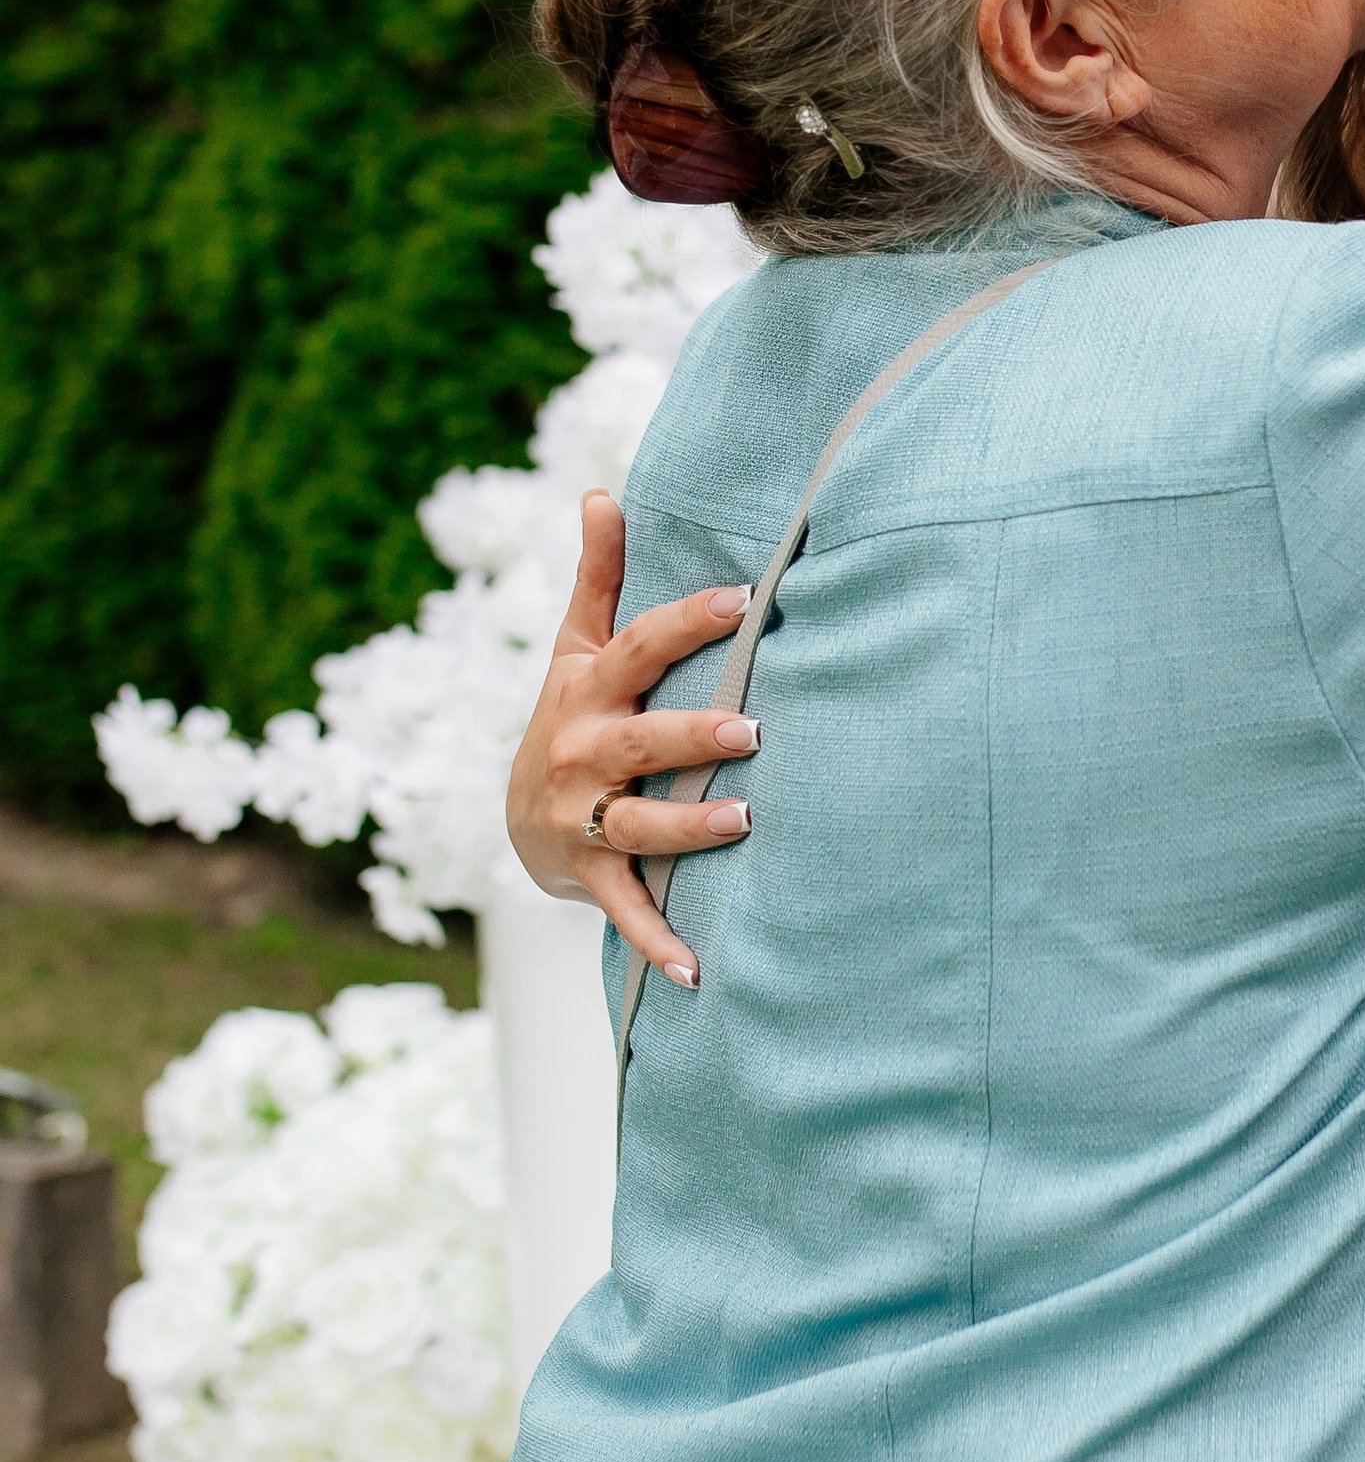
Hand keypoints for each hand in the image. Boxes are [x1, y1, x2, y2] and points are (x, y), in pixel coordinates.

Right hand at [505, 491, 763, 986]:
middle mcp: (585, 752)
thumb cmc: (572, 714)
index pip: (636, 647)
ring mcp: (586, 817)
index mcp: (588, 690)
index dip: (684, 623)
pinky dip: (657, 943)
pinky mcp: (591, 874)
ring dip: (688, 828)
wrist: (516, 820)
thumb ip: (597, 573)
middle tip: (751, 730)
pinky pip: (626, 909)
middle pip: (639, 741)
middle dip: (691, 736)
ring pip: (638, 825)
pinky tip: (698, 971)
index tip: (740, 597)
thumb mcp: (573, 647)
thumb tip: (603, 491)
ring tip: (744, 821)